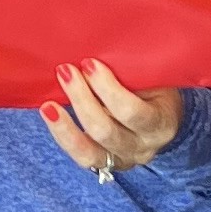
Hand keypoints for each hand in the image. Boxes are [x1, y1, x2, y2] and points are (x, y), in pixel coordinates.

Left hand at [41, 61, 181, 176]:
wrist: (162, 116)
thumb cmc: (155, 88)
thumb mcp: (153, 78)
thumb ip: (133, 71)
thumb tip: (98, 47)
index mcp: (160, 124)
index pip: (133, 112)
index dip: (108, 90)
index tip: (89, 64)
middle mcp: (142, 147)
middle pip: (106, 131)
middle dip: (82, 99)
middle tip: (67, 71)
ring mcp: (122, 159)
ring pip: (89, 151)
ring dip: (66, 123)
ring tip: (49, 103)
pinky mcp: (103, 164)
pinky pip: (81, 156)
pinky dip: (62, 134)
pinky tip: (49, 113)